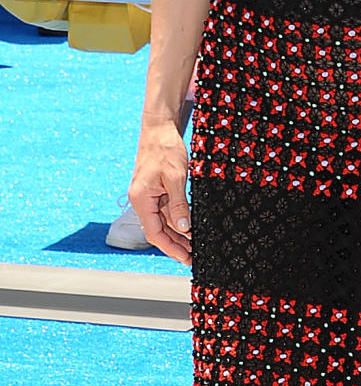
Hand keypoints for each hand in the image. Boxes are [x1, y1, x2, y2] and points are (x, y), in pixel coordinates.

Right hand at [128, 118, 191, 263]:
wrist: (159, 128)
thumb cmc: (165, 149)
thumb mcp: (176, 178)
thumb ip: (179, 205)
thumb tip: (184, 228)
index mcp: (142, 200)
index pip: (155, 233)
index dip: (170, 248)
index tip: (185, 258)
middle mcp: (142, 200)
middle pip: (158, 230)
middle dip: (175, 245)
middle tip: (192, 257)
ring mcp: (148, 195)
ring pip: (162, 221)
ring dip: (177, 234)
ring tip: (193, 246)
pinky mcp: (155, 190)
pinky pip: (165, 210)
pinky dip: (176, 220)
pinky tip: (188, 226)